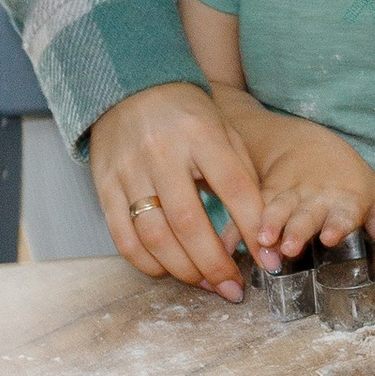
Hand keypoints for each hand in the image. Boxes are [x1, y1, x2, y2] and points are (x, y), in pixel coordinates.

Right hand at [89, 83, 269, 295]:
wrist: (130, 87)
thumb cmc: (188, 116)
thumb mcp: (224, 130)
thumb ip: (241, 174)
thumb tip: (262, 229)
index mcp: (201, 135)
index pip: (234, 188)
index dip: (253, 229)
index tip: (270, 260)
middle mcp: (162, 153)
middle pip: (189, 221)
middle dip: (215, 263)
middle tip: (234, 288)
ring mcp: (128, 171)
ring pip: (154, 235)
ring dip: (183, 270)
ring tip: (207, 284)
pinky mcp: (104, 186)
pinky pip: (123, 237)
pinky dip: (147, 263)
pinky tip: (169, 271)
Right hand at [243, 117, 374, 263]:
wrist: (304, 144)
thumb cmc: (346, 179)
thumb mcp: (371, 198)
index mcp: (346, 200)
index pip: (345, 213)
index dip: (337, 224)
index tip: (330, 237)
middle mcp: (316, 198)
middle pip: (306, 214)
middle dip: (298, 229)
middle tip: (291, 246)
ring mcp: (288, 194)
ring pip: (277, 209)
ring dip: (269, 224)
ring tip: (263, 238)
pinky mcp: (264, 194)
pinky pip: (248, 210)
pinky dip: (235, 226)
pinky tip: (226, 243)